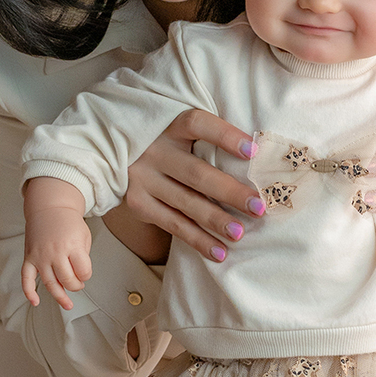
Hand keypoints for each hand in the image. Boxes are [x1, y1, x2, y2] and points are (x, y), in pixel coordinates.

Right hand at [22, 179, 92, 310]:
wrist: (49, 208)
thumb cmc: (69, 223)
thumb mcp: (84, 236)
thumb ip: (82, 257)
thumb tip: (77, 278)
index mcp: (72, 245)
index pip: (83, 272)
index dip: (86, 275)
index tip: (85, 272)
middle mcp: (55, 252)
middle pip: (67, 280)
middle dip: (76, 286)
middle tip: (78, 283)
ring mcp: (40, 256)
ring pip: (50, 284)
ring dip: (60, 296)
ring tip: (68, 304)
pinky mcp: (29, 257)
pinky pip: (26, 279)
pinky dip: (29, 292)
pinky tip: (35, 302)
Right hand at [120, 109, 265, 263]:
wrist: (116, 158)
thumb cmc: (169, 146)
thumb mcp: (181, 134)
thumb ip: (209, 141)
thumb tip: (259, 159)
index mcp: (169, 126)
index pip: (198, 124)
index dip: (225, 136)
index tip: (253, 150)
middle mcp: (154, 150)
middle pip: (196, 172)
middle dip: (230, 192)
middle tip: (259, 207)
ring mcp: (143, 178)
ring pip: (185, 202)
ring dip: (216, 220)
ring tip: (240, 233)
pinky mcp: (138, 203)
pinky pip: (173, 224)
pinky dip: (198, 240)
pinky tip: (220, 252)